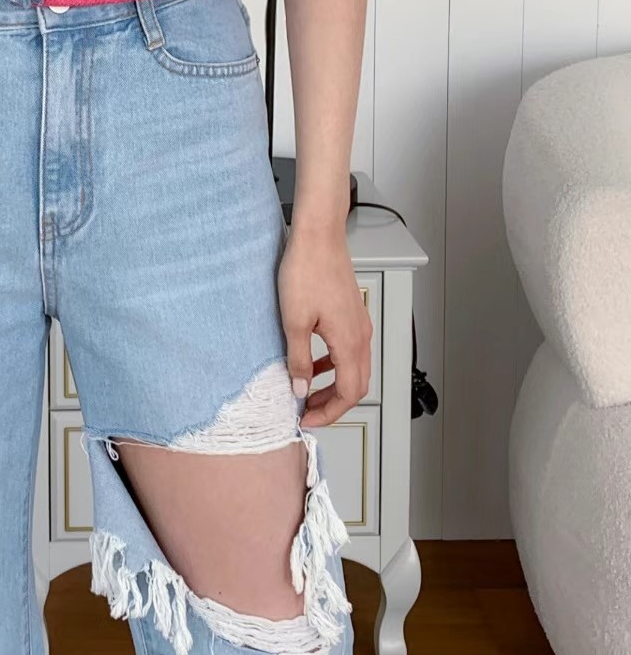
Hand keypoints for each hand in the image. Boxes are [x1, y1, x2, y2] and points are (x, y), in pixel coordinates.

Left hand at [277, 221, 371, 427]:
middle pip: (356, 384)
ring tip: (308, 390)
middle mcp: (361, 335)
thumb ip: (299, 359)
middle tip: (308, 411)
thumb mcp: (294, 321)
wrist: (318, 235)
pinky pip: (348, 349)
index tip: (307, 419)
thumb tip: (300, 388)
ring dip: (333, 384)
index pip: (350, 393)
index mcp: (350, 342)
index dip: (330, 412)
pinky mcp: (352, 312)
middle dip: (332, 403)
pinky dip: (334, 363)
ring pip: (354, 367)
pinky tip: (313, 361)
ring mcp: (359, 323)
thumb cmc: (307, 270)